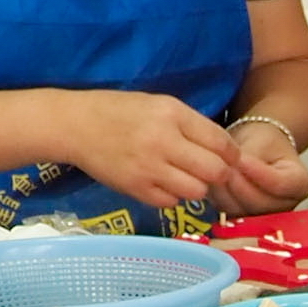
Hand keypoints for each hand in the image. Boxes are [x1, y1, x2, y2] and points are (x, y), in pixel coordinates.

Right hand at [63, 90, 232, 211]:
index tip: (229, 158)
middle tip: (211, 172)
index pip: (221, 142)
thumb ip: (192, 125)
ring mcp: (148, 168)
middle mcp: (163, 141)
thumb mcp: (160, 105)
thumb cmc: (121, 111)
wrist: (75, 125)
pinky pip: (170, 201)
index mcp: (172, 115)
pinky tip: (163, 183)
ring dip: (196, 187)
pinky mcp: (135, 189)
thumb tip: (225, 150)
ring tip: (185, 177)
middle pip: (215, 171)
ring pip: (196, 191)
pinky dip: (172, 196)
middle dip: (220, 174)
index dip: (232, 154)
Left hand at [217, 118, 307, 215]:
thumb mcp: (262, 141)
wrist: (260, 151)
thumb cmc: (266, 144)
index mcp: (300, 184)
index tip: (240, 158)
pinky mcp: (246, 221)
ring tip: (215, 169)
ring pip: (241, 210)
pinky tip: (213, 181)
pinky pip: (228, 212)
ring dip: (224, 190)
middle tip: (222, 163)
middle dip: (238, 183)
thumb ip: (250, 156)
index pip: (280, 184)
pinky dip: (218, 197)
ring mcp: (266, 217)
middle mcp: (287, 206)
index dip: (257, 173)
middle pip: (260, 202)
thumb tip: (231, 168)